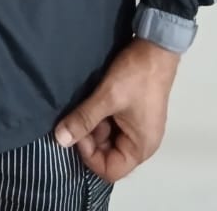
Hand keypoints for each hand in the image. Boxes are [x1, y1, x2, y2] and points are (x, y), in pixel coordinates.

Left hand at [54, 39, 179, 182]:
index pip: (109, 170)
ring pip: (108, 138)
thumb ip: (84, 119)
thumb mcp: (107, 97)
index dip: (89, 155)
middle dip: (90, 139)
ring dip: (94, 125)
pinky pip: (113, 124)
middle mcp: (141, 143)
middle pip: (108, 155)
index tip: (79, 131)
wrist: (156, 46)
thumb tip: (60, 139)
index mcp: (141, 147)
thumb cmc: (137, 75)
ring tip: (87, 105)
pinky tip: (94, 101)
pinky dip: (100, 116)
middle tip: (79, 116)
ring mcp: (138, 127)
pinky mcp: (133, 113)